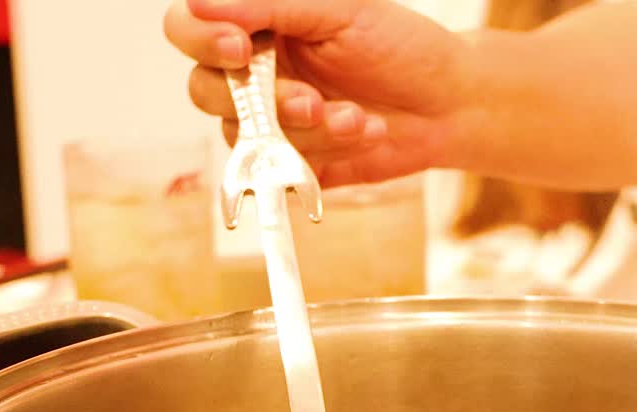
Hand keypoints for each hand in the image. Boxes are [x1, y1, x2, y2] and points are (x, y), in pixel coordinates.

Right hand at [164, 0, 470, 186]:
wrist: (448, 103)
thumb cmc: (398, 45)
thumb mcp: (339, 9)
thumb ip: (270, 4)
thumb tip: (201, 4)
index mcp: (257, 26)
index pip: (189, 28)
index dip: (201, 39)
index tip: (239, 48)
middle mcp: (253, 74)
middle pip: (203, 90)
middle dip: (261, 101)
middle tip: (309, 101)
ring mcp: (269, 123)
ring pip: (243, 137)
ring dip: (304, 130)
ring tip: (355, 116)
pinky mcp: (290, 163)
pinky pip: (278, 169)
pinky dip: (325, 152)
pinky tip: (363, 132)